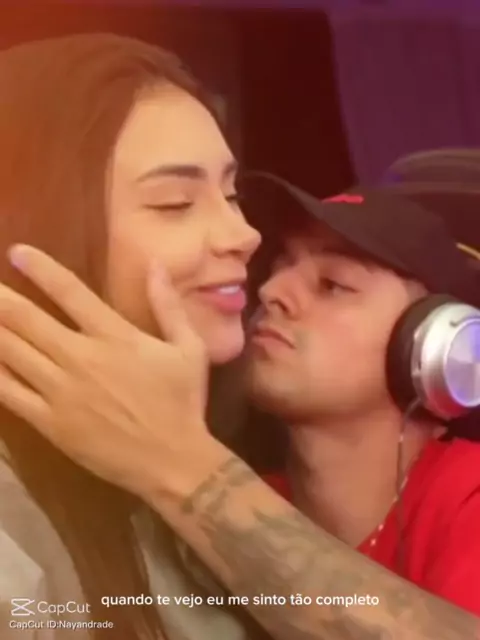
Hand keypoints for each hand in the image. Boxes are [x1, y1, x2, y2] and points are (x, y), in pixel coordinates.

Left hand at [0, 245, 209, 495]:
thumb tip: (155, 263)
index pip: (70, 292)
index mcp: (115, 336)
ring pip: (10, 352)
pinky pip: (9, 392)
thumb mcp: (190, 349)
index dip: (39, 269)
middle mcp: (81, 357)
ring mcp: (60, 391)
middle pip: (26, 320)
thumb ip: (168, 306)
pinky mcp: (49, 422)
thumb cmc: (182, 402)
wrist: (172, 460)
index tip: (16, 253)